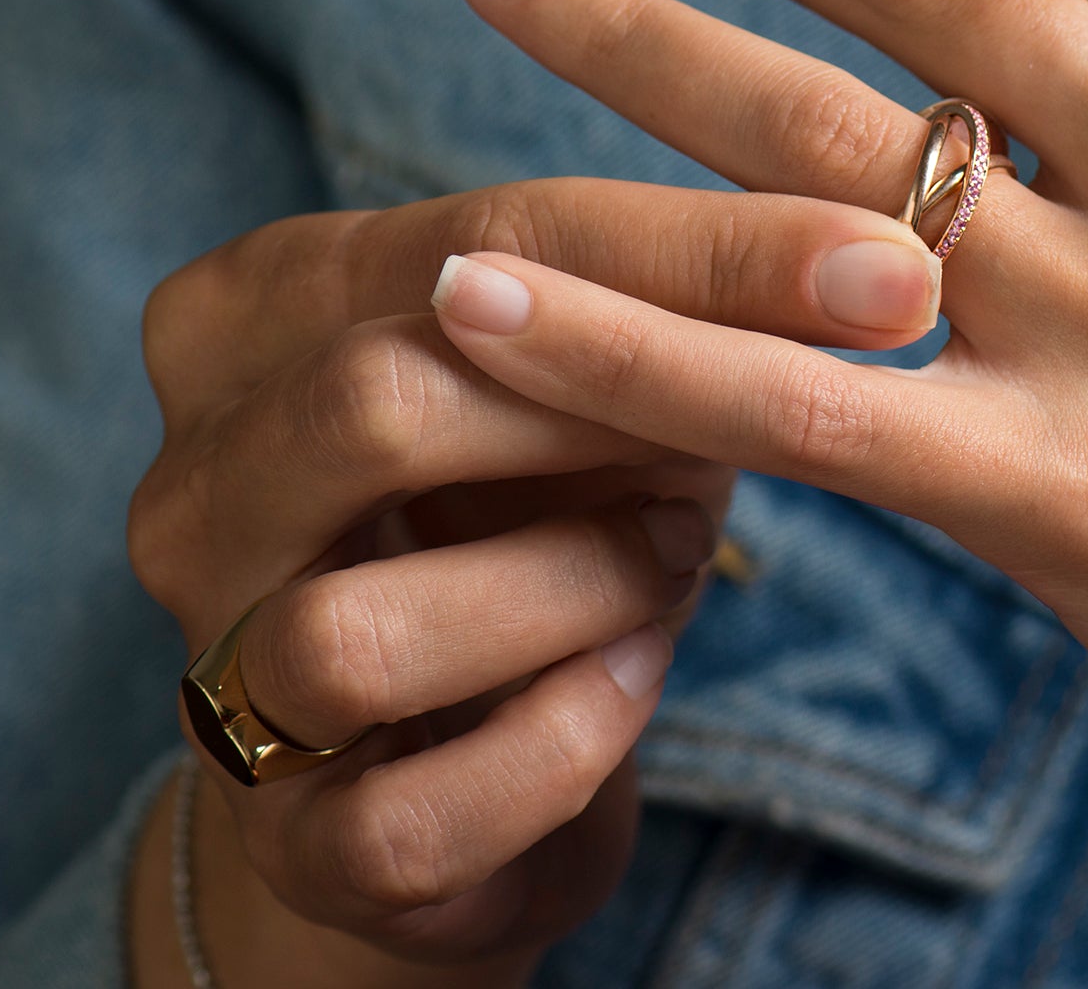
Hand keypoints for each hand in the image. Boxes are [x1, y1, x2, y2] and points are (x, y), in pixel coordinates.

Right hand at [125, 173, 940, 984]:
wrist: (450, 741)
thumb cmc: (543, 500)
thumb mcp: (610, 375)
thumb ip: (691, 306)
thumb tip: (886, 262)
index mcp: (251, 314)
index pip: (481, 242)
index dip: (704, 252)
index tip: (895, 269)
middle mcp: (192, 486)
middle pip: (376, 401)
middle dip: (609, 414)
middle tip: (765, 432)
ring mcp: (214, 672)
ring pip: (356, 632)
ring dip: (566, 592)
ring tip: (673, 561)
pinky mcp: (290, 845)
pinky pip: (412, 813)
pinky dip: (559, 750)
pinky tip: (632, 684)